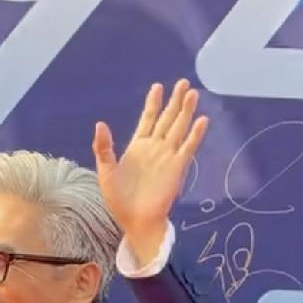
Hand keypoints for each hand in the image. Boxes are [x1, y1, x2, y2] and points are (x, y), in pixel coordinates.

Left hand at [92, 79, 208, 264]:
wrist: (134, 220)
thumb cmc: (119, 199)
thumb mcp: (106, 171)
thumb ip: (104, 148)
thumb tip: (100, 124)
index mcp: (137, 146)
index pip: (147, 119)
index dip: (153, 103)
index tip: (158, 86)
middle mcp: (155, 148)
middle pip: (167, 119)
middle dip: (175, 101)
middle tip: (184, 82)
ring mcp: (167, 156)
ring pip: (179, 128)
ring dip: (186, 112)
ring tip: (193, 94)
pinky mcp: (177, 168)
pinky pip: (188, 148)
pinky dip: (195, 134)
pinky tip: (202, 120)